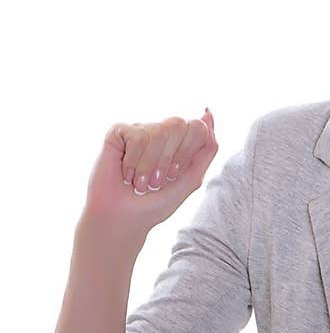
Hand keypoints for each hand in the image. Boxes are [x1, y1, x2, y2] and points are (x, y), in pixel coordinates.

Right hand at [81, 108, 218, 237]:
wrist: (123, 219)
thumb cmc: (155, 203)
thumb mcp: (191, 179)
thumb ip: (207, 148)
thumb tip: (208, 113)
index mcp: (180, 142)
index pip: (197, 127)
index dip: (186, 152)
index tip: (172, 176)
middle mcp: (161, 132)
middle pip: (179, 124)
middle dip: (169, 158)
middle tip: (156, 181)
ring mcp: (140, 130)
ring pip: (158, 130)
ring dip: (149, 164)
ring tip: (140, 181)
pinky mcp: (118, 132)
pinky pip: (136, 135)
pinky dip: (133, 160)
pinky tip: (125, 173)